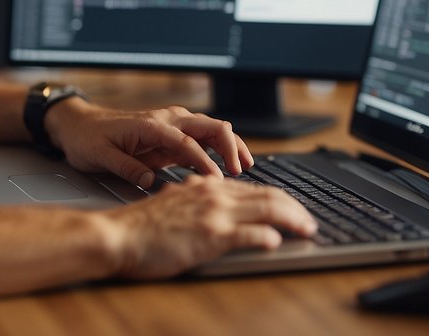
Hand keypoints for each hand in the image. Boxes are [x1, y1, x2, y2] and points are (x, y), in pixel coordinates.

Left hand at [45, 99, 253, 189]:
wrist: (77, 124)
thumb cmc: (87, 138)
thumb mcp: (100, 156)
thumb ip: (126, 167)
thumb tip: (149, 181)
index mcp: (151, 125)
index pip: (187, 142)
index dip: (205, 161)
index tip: (217, 180)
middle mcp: (166, 120)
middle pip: (210, 126)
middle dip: (230, 146)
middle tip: (240, 170)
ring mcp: (170, 126)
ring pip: (210, 130)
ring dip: (229, 146)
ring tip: (244, 167)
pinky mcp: (170, 136)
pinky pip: (201, 140)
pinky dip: (218, 150)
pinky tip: (227, 165)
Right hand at [105, 176, 316, 279]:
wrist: (118, 235)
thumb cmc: (141, 226)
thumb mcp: (175, 205)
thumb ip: (197, 202)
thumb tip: (216, 210)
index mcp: (206, 186)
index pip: (255, 188)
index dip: (280, 199)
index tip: (294, 210)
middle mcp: (214, 194)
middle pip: (269, 196)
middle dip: (295, 208)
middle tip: (309, 222)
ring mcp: (213, 213)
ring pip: (267, 210)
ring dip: (292, 220)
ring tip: (306, 230)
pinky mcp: (210, 235)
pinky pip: (249, 234)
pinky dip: (267, 237)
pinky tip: (278, 242)